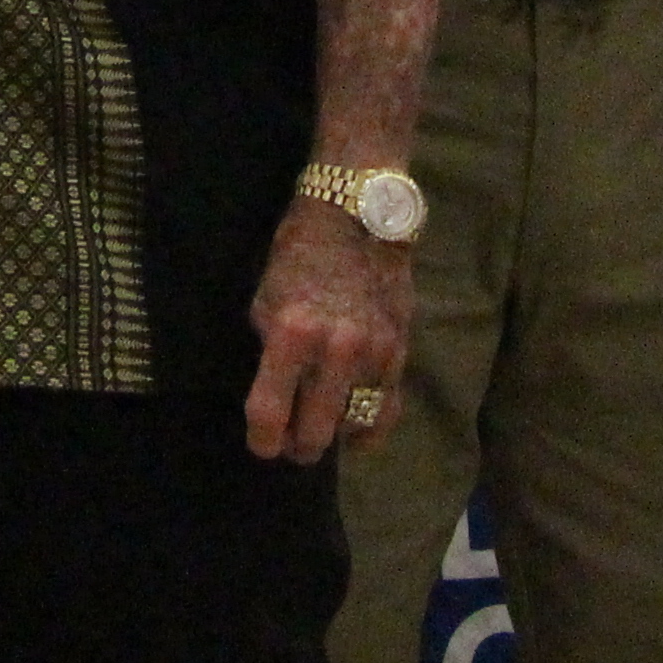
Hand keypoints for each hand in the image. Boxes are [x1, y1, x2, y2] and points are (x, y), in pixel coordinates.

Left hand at [244, 195, 409, 465]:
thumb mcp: (267, 299)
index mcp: (291, 333)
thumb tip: (273, 396)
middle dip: (297, 447)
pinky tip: (355, 434)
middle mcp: (335, 351)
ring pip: (353, 427)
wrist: (357, 215)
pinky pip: (387, 410)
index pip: (270, 412)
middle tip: (291, 447)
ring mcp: (374, 354)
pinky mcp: (400, 353)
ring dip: (333, 437)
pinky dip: (369, 429)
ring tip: (321, 434)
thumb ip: (271, 351)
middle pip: (314, 433)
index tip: (262, 446)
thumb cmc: (299, 254)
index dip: (262, 440)